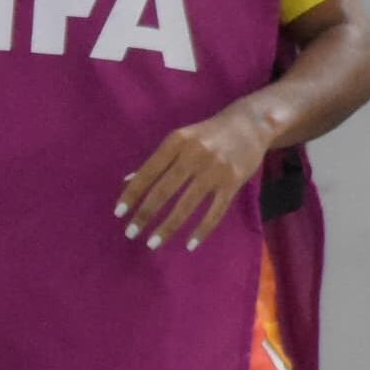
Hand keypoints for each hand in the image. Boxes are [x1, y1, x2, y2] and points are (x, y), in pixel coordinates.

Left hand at [119, 105, 271, 249]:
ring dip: (168, 227)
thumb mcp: (179, 139)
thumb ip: (156, 161)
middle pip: (164, 190)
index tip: (119, 214)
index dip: (132, 194)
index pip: (148, 172)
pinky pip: (215, 211)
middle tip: (130, 233)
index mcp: (176, 142)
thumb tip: (127, 183)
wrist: (250, 124)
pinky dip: (202, 230)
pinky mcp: (234, 182)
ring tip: (153, 243)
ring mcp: (216, 170)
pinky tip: (189, 245)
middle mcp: (194, 154)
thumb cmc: (207, 135)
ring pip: (187, 205)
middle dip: (145, 214)